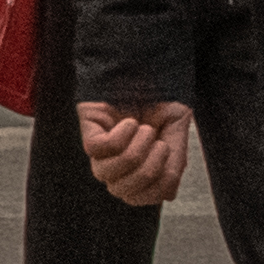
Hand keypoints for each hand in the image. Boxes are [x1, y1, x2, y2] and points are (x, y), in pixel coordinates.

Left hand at [80, 95, 198, 208]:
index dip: (156, 188)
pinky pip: (98, 150)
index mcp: (135, 167)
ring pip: (106, 175)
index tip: (169, 155)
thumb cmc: (161, 98)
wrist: (149, 64)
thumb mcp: (175, 132)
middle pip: (122, 192)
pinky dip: (120, 137)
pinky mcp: (89, 128)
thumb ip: (174, 163)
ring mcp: (99, 147)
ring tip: (145, 129)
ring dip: (135, 153)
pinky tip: (129, 122)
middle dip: (149, 171)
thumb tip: (168, 195)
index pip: (139, 199)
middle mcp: (114, 162)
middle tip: (159, 142)